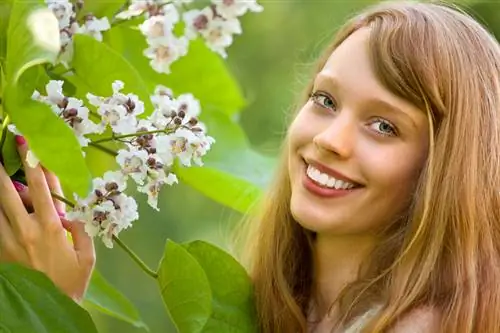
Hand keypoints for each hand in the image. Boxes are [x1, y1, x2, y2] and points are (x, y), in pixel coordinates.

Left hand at [0, 136, 94, 301]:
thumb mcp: (87, 255)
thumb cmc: (72, 281)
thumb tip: (70, 212)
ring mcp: (9, 240)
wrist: (49, 308)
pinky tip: (0, 205)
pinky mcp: (0, 251)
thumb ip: (81, 229)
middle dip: (3, 168)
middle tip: (0, 151)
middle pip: (8, 192)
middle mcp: (27, 229)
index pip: (42, 187)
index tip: (28, 145)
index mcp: (51, 227)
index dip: (35, 163)